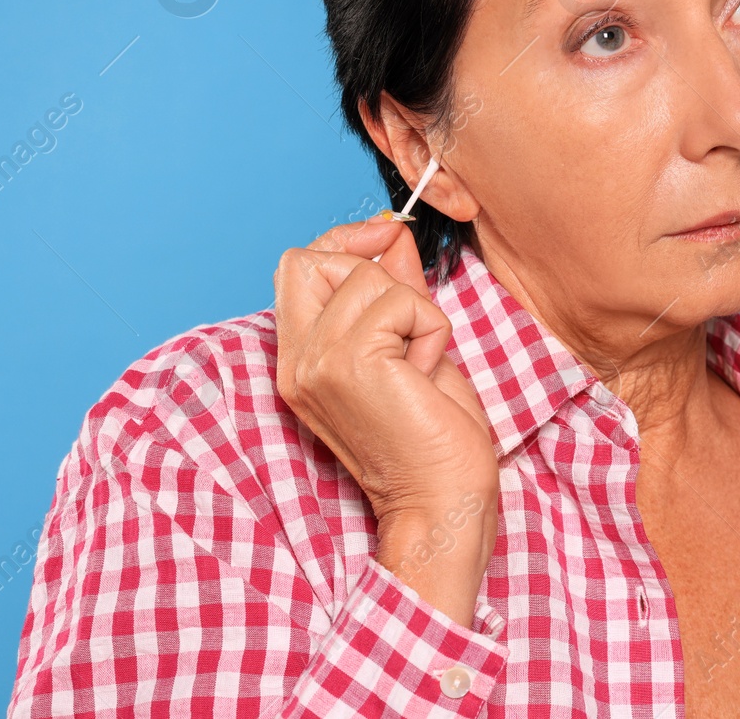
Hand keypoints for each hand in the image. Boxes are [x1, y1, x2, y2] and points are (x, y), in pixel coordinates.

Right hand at [273, 219, 498, 626]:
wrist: (443, 503)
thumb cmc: (436, 439)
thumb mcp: (412, 347)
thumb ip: (394, 291)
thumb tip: (392, 237)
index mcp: (302, 360)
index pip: (297, 265)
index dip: (343, 241)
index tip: (387, 241)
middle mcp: (297, 361)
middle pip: (311, 258)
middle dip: (372, 268)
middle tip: (410, 321)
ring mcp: (317, 363)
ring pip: (369, 276)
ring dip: (415, 309)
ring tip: (419, 364)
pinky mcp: (349, 364)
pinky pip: (404, 301)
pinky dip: (431, 329)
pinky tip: (425, 374)